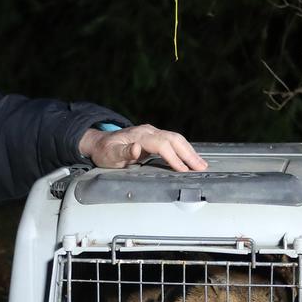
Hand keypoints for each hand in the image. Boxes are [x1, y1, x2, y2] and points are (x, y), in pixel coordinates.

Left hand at [79, 124, 207, 171]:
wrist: (100, 143)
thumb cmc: (105, 151)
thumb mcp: (109, 155)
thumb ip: (123, 152)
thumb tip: (136, 149)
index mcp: (139, 135)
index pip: (162, 145)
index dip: (174, 158)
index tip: (183, 170)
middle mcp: (148, 131)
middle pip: (174, 139)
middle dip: (188, 154)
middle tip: (201, 167)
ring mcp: (152, 133)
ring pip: (176, 139)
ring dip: (189, 151)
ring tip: (201, 164)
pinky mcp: (155, 137)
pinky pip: (173, 141)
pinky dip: (184, 149)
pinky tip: (192, 158)